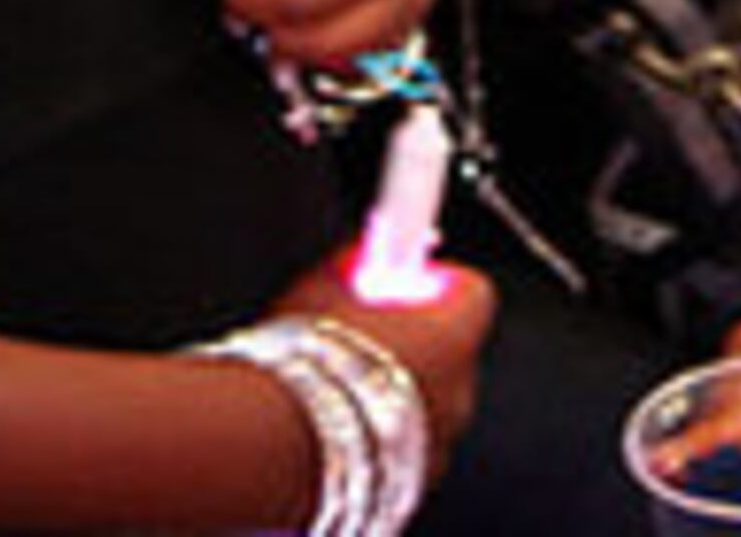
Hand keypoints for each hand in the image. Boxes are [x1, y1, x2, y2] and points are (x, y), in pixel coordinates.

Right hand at [271, 245, 493, 457]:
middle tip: (363, 332)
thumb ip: (357, 266)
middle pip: (453, 350)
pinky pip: (409, 448)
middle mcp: (457, 395)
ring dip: (400, 390)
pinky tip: (338, 424)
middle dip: (415, 339)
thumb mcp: (322, 288)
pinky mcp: (412, 486)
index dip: (435, 281)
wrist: (266, 445)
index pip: (474, 291)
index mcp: (447, 338)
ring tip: (342, 384)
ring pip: (432, 403)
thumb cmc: (298, 369)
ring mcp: (439, 447)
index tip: (405, 276)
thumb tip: (364, 254)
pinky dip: (384, 434)